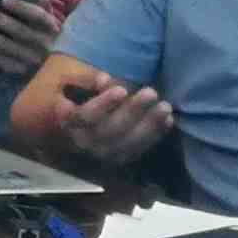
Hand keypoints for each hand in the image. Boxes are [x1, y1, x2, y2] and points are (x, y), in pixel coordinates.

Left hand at [0, 0, 63, 71]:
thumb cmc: (44, 32)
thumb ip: (41, 2)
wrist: (54, 65)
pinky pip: (1, 60)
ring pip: (6, 46)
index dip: (22, 7)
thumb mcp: (49, 17)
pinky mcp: (21, 72)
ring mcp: (33, 60)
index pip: (38, 16)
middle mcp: (45, 45)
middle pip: (19, 31)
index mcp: (52, 27)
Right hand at [51, 70, 176, 167]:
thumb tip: (105, 80)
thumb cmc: (80, 94)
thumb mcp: (78, 84)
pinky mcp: (120, 158)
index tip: (122, 90)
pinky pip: (139, 149)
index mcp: (69, 121)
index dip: (103, 104)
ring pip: (126, 143)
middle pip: (109, 130)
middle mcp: (83, 142)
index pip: (85, 116)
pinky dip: (155, 134)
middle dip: (132, 111)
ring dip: (149, 125)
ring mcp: (102, 154)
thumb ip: (90, 82)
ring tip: (165, 106)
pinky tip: (169, 119)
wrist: (81, 120)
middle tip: (152, 92)